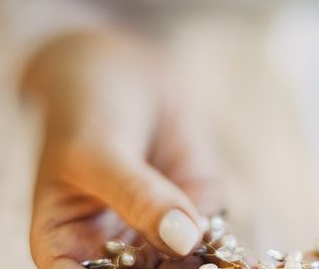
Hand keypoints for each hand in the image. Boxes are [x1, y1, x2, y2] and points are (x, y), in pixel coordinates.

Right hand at [24, 32, 220, 268]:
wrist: (121, 69)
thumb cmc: (86, 109)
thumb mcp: (99, 151)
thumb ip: (137, 196)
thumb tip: (183, 239)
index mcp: (66, 249)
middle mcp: (114, 252)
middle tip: (198, 262)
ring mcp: (161, 232)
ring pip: (188, 266)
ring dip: (210, 266)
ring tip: (230, 262)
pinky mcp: (199, 206)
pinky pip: (219, 238)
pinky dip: (234, 251)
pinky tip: (252, 260)